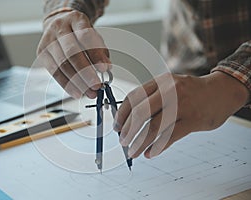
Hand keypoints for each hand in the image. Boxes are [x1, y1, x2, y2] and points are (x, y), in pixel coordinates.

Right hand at [37, 10, 110, 98]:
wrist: (59, 24)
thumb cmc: (78, 32)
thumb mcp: (93, 36)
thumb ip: (100, 50)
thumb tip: (106, 68)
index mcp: (75, 20)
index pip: (85, 36)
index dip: (95, 54)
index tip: (104, 69)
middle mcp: (59, 28)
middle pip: (71, 53)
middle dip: (85, 72)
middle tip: (96, 85)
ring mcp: (48, 40)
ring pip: (62, 65)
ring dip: (77, 82)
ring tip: (89, 92)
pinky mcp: (41, 53)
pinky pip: (54, 72)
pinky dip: (67, 85)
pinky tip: (77, 92)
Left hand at [114, 72, 249, 158]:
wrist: (221, 91)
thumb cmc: (190, 92)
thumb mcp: (169, 86)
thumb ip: (151, 98)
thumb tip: (128, 120)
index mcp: (160, 82)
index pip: (133, 97)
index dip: (121, 114)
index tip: (117, 126)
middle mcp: (169, 91)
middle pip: (140, 113)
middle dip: (128, 130)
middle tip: (122, 141)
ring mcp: (182, 105)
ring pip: (154, 128)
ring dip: (140, 143)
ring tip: (133, 151)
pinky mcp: (192, 120)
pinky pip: (169, 137)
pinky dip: (157, 148)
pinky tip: (150, 153)